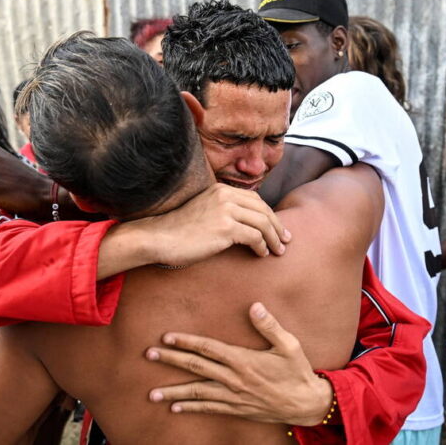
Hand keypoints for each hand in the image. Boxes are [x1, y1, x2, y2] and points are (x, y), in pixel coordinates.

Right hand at [141, 184, 291, 265]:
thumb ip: (222, 211)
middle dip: (278, 226)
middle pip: (263, 210)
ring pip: (263, 223)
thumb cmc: (179, 230)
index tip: (277, 228)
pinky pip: (255, 237)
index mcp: (221, 190)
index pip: (255, 200)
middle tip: (286, 240)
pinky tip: (261, 254)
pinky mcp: (226, 228)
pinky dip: (262, 247)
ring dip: (274, 239)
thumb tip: (244, 224)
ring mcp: (226, 211)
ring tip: (279, 251)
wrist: (159, 237)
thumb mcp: (203, 211)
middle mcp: (225, 196)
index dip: (270, 214)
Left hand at [145, 303, 331, 425]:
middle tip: (149, 356)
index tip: (166, 337)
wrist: (306, 404)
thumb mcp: (289, 345)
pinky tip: (175, 408)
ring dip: (173, 393)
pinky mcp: (236, 409)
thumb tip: (254, 306)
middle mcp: (234, 379)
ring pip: (197, 392)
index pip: (208, 348)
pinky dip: (191, 408)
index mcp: (243, 360)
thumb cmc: (297, 372)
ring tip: (152, 394)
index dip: (186, 342)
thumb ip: (270, 326)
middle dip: (171, 361)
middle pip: (196, 368)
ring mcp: (233, 397)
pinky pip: (209, 408)